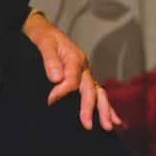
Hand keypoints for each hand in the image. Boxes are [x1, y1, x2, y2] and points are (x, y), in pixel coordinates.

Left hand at [21, 10, 120, 131]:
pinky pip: (96, 92)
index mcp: (75, 58)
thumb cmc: (42, 36)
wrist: (42, 29)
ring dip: (104, 110)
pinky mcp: (83, 77)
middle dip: (91, 108)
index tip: (50, 101)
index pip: (72, 80)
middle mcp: (84, 66)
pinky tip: (113, 118)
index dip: (62, 91)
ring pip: (98, 93)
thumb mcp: (43, 44)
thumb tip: (56, 78)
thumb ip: (50, 60)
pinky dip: (105, 105)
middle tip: (88, 125)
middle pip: (91, 89)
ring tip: (110, 126)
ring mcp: (85, 72)